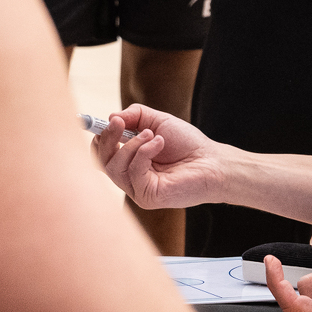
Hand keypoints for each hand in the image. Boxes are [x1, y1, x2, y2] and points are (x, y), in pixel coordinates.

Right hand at [90, 104, 226, 208]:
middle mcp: (130, 177)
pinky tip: (158, 143)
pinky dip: (144, 152)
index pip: (102, 154)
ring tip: (152, 134)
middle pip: (102, 162)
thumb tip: (111, 116)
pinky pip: (133, 173)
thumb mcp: (158, 121)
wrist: (212, 161)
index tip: (108, 121)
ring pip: (115, 167)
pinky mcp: (147, 196)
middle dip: (108, 139)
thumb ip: (135, 115)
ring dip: (131, 145)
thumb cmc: (187, 143)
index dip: (99, 138)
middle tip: (118, 123)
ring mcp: (137, 189)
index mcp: (130, 160)